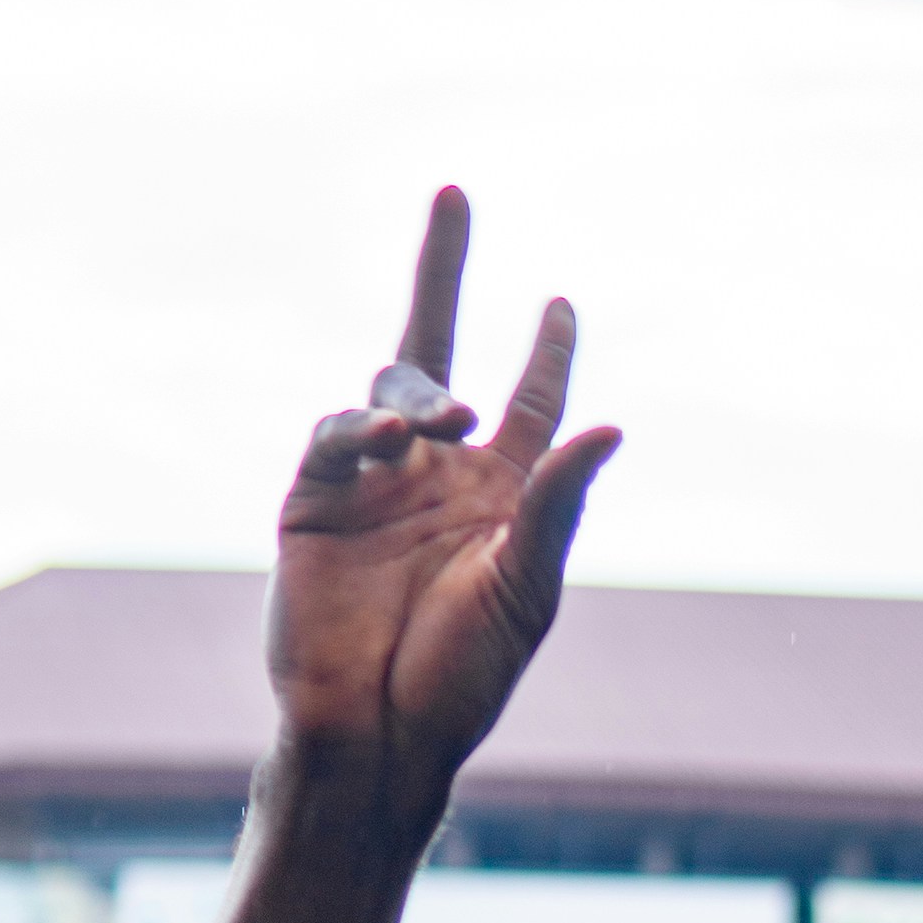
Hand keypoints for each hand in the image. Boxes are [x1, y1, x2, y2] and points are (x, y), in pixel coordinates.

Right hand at [265, 186, 619, 793]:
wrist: (378, 731)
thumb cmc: (463, 677)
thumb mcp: (526, 590)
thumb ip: (558, 505)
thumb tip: (608, 428)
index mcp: (501, 499)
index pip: (531, 405)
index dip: (546, 354)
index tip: (560, 303)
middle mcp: (437, 477)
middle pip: (439, 351)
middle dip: (444, 271)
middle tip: (454, 191)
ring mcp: (373, 485)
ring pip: (390, 392)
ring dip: (420, 396)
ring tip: (444, 428)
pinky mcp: (314, 503)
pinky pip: (337, 437)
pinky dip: (363, 429)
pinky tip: (395, 443)